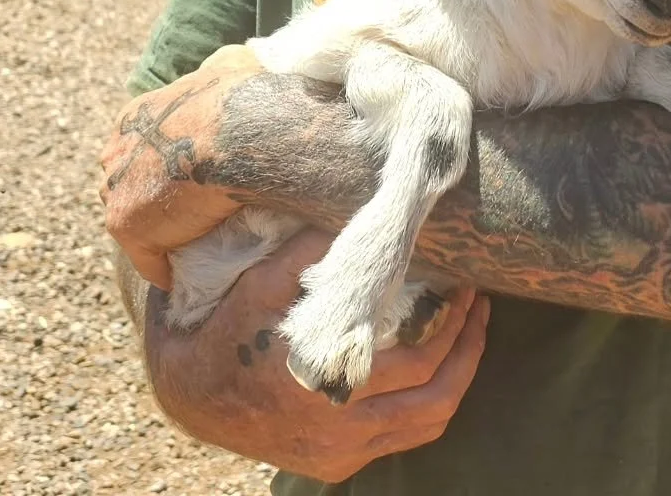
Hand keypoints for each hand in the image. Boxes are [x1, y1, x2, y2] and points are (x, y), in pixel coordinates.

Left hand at [100, 45, 265, 288]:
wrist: (239, 132)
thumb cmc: (240, 98)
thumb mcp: (230, 64)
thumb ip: (220, 68)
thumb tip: (228, 66)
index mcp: (135, 116)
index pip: (138, 146)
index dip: (162, 162)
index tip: (185, 173)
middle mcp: (116, 150)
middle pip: (126, 181)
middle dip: (150, 193)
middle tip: (187, 206)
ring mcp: (117, 189)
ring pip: (133, 217)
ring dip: (158, 228)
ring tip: (190, 239)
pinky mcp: (128, 226)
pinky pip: (147, 257)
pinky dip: (164, 266)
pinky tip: (182, 273)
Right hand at [148, 229, 490, 481]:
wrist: (191, 394)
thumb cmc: (230, 328)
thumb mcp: (264, 281)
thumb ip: (313, 250)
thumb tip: (365, 207)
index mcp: (326, 379)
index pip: (420, 358)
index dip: (453, 321)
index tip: (466, 282)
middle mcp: (338, 428)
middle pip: (436, 395)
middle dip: (467, 347)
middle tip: (479, 305)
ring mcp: (340, 453)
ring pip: (426, 425)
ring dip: (456, 379)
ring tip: (470, 335)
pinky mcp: (336, 464)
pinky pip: (401, 440)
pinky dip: (426, 405)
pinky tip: (434, 368)